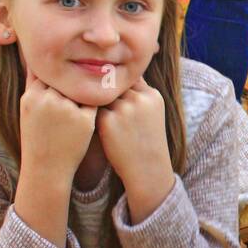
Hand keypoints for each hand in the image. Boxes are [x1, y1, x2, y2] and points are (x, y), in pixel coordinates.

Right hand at [20, 69, 97, 179]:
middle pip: (65, 78)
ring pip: (80, 88)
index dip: (55, 71)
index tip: (61, 71)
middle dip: (71, 78)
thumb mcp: (27, 109)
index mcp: (32, 97)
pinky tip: (96, 106)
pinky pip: (94, 102)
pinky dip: (95, 103)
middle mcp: (48, 100)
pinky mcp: (85, 120)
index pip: (47, 72)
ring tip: (86, 95)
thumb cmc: (36, 138)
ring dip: (85, 88)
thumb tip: (35, 61)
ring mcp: (67, 110)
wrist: (46, 168)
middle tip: (77, 82)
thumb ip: (33, 86)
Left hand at [96, 74, 173, 190]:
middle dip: (109, 94)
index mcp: (152, 95)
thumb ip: (139, 95)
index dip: (120, 86)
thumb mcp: (153, 113)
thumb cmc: (147, 141)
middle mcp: (139, 99)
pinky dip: (94, 117)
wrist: (147, 169)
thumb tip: (118, 80)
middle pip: (114, 85)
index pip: (130, 78)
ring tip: (102, 118)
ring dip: (100, 105)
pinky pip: (94, 110)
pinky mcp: (107, 121)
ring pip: (102, 96)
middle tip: (105, 106)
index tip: (117, 96)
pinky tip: (99, 128)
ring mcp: (123, 109)